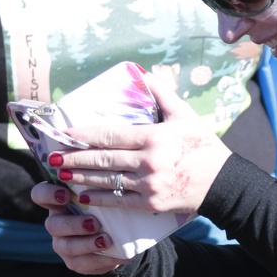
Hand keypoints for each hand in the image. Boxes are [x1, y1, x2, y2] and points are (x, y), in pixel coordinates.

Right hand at [33, 185, 123, 273]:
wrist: (117, 235)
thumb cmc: (105, 207)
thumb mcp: (101, 195)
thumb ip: (98, 188)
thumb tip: (109, 180)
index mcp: (57, 202)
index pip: (40, 194)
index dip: (48, 195)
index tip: (66, 195)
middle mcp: (56, 223)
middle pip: (52, 225)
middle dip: (73, 225)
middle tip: (94, 223)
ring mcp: (62, 244)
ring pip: (66, 247)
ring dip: (87, 244)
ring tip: (106, 241)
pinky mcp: (74, 262)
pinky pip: (82, 264)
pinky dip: (102, 260)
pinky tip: (117, 256)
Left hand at [46, 69, 229, 216]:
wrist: (223, 183)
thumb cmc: (202, 146)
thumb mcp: (184, 114)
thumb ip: (161, 93)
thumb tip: (141, 72)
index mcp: (153, 137)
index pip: (109, 134)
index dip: (83, 135)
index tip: (64, 135)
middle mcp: (148, 161)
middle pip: (102, 159)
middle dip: (74, 159)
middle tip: (53, 159)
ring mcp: (148, 184)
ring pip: (106, 181)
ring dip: (80, 179)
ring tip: (61, 175)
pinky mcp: (151, 204)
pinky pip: (118, 201)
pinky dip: (98, 199)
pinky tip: (82, 196)